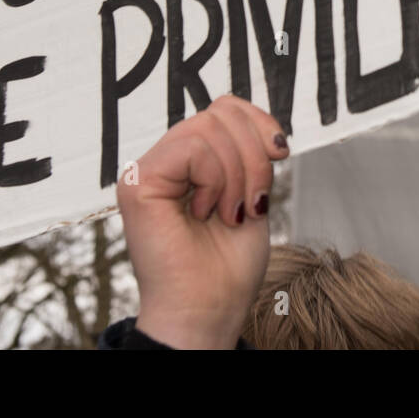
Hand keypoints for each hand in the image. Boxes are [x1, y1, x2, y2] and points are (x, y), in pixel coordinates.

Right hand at [116, 95, 289, 347]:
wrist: (210, 309)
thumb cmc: (228, 267)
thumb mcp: (251, 194)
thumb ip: (248, 155)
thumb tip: (263, 127)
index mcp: (189, 162)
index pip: (225, 108)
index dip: (259, 123)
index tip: (280, 155)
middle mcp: (165, 161)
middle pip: (220, 113)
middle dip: (253, 156)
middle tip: (250, 203)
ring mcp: (147, 170)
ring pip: (208, 128)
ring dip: (237, 174)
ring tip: (229, 213)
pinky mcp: (138, 183)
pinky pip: (191, 148)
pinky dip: (214, 179)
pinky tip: (206, 212)